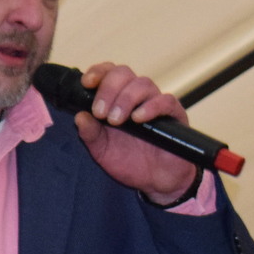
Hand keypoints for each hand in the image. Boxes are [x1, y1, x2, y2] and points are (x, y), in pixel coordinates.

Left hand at [73, 62, 198, 203]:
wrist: (154, 181)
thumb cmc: (128, 161)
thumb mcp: (101, 150)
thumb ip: (90, 134)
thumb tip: (79, 116)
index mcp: (115, 99)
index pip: (107, 73)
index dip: (97, 72)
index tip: (86, 83)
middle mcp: (135, 96)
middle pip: (123, 73)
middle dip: (108, 89)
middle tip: (100, 112)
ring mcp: (155, 103)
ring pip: (143, 84)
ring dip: (126, 99)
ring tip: (116, 120)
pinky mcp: (174, 114)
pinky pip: (165, 101)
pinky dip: (151, 107)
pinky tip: (138, 119)